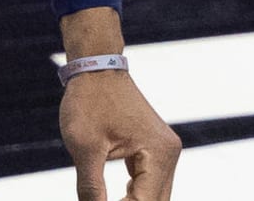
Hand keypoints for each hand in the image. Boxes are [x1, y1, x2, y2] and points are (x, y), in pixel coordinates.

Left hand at [61, 70, 179, 200]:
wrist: (95, 67)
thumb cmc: (89, 100)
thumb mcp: (84, 147)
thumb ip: (91, 188)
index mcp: (158, 153)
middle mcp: (169, 154)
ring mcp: (164, 151)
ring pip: (154, 195)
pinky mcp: (154, 149)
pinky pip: (148, 182)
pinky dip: (133, 195)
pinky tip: (116, 200)